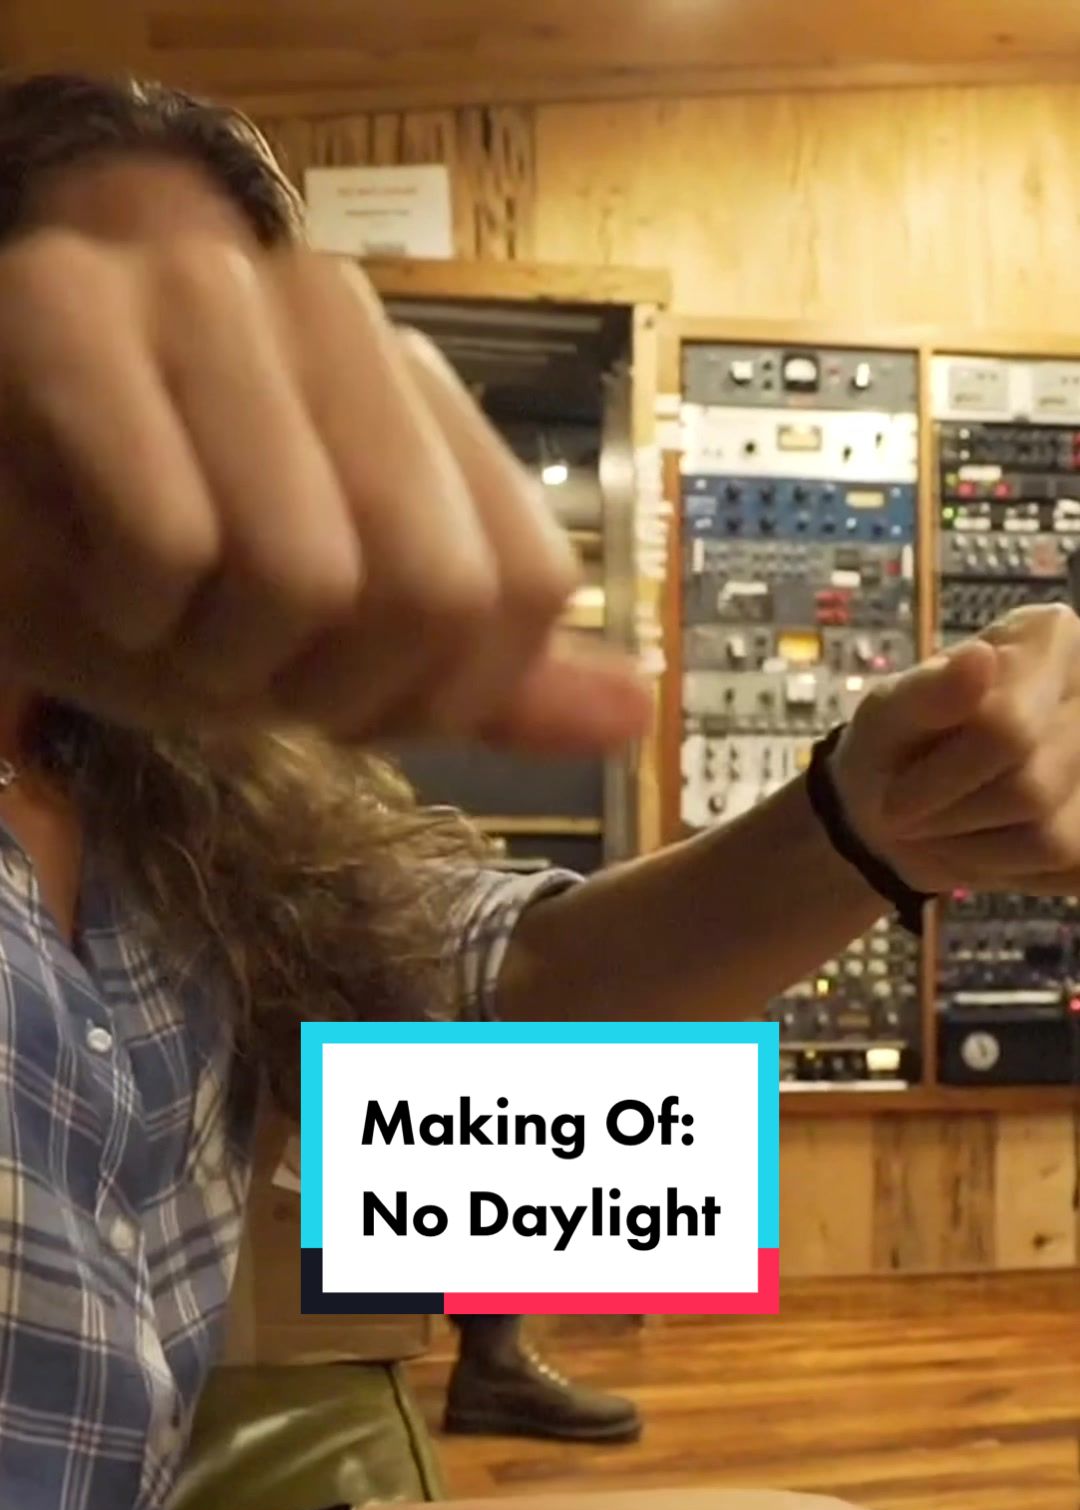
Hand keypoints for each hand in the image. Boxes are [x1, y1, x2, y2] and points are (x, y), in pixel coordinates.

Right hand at [0, 218, 648, 752]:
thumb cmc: (149, 574)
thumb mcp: (332, 650)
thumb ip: (476, 681)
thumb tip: (634, 715)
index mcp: (414, 390)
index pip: (522, 583)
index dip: (436, 692)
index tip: (338, 693)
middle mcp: (334, 315)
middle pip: (431, 589)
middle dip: (322, 689)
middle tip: (236, 658)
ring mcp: (207, 297)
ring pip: (303, 573)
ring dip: (213, 660)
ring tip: (157, 610)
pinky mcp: (72, 313)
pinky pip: (171, 544)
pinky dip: (124, 614)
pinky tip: (87, 568)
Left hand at [830, 604, 1079, 892]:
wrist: (896, 814)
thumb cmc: (891, 749)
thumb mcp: (886, 716)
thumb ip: (929, 693)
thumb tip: (981, 658)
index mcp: (1047, 639)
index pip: (1010, 728)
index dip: (944, 779)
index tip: (895, 796)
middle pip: (1031, 788)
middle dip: (954, 817)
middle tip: (911, 812)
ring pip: (1050, 838)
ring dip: (974, 848)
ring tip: (944, 823)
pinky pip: (1062, 869)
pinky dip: (1003, 869)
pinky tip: (981, 841)